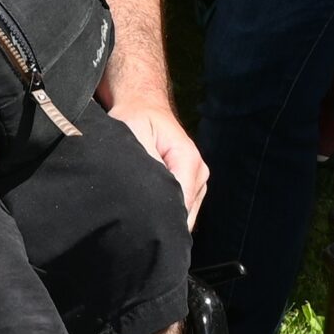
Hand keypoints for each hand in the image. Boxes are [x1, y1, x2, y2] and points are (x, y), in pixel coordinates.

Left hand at [111, 100, 208, 224]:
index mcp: (188, 160)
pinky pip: (181, 211)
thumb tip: (149, 195)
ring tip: (139, 214)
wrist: (144, 107)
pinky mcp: (192, 187)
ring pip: (184, 216)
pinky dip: (166, 214)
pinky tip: (150, 209)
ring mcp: (198, 182)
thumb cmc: (137, 119)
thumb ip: (145, 165)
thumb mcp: (133, 136)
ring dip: (163, 218)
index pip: (180, 204)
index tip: (138, 226)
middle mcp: (200, 173)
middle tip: (133, 224)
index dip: (159, 219)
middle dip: (161, 222)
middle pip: (184, 215)